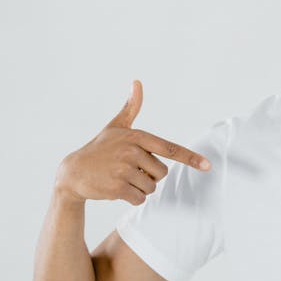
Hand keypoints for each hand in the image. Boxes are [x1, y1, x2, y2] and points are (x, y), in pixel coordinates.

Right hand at [55, 80, 211, 205]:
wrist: (73, 172)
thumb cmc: (99, 148)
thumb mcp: (115, 127)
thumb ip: (130, 107)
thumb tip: (137, 82)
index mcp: (136, 136)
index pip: (170, 148)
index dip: (190, 158)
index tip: (207, 165)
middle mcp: (131, 151)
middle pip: (162, 173)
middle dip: (150, 175)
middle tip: (130, 170)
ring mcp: (124, 169)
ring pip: (151, 187)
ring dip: (140, 187)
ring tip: (122, 178)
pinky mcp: (117, 187)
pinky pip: (140, 198)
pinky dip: (132, 198)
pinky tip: (118, 189)